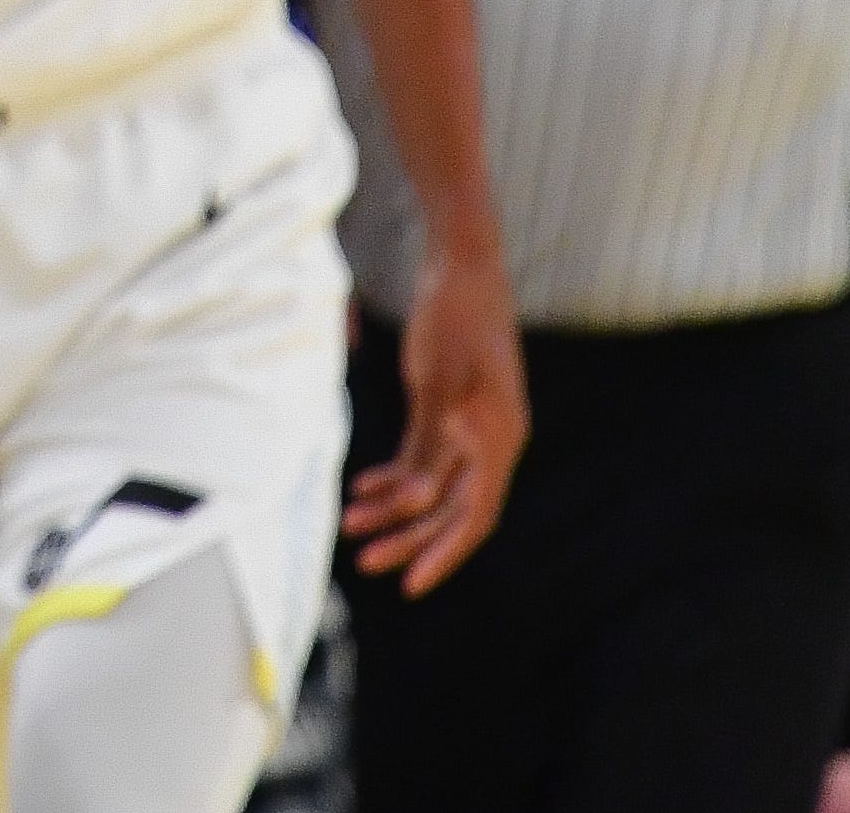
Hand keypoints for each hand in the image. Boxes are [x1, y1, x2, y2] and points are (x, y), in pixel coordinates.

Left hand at [345, 243, 525, 589]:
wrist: (460, 264)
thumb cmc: (454, 315)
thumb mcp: (437, 379)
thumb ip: (430, 442)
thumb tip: (419, 502)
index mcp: (499, 438)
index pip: (473, 514)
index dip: (442, 553)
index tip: (410, 584)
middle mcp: (490, 441)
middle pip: (450, 508)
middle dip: (409, 538)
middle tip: (364, 562)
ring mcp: (471, 428)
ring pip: (432, 486)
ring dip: (394, 508)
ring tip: (349, 524)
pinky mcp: (449, 412)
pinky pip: (423, 458)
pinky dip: (395, 476)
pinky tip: (363, 489)